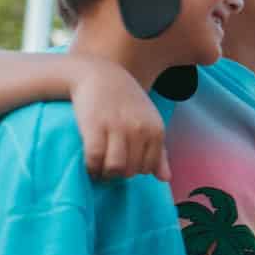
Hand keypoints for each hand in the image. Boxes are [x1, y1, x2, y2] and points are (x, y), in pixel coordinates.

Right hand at [71, 56, 168, 180]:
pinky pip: (94, 159)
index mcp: (156, 129)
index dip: (135, 170)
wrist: (100, 75)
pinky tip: (89, 164)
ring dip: (105, 173)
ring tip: (99, 168)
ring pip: (115, 168)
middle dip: (120, 173)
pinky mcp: (95, 127)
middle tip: (109, 166)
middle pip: (131, 171)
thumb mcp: (148, 122)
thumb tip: (166, 179)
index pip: (149, 167)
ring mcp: (118, 127)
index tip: (124, 165)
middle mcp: (140, 129)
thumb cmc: (126, 101)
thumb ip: (158, 151)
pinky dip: (91, 167)